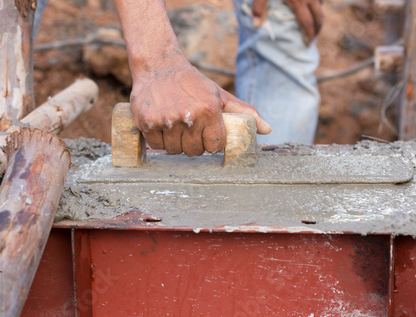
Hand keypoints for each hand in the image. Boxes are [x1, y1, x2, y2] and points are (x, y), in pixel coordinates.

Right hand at [130, 59, 271, 155]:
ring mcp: (166, 120)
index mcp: (209, 110)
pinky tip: (163, 126)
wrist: (159, 66)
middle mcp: (188, 116)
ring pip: (174, 151)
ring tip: (176, 127)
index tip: (206, 135)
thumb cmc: (193, 84)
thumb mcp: (220, 95)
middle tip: (190, 129)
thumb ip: (244, 112)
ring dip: (176, 143)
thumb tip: (268, 130)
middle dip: (193, 144)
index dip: (211, 142)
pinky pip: (156, 146)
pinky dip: (159, 141)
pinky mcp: (146, 122)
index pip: (214, 146)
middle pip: (194, 151)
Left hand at [252, 0, 323, 45]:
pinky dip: (318, 3)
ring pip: (321, 5)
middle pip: (319, 17)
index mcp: (298, 1)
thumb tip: (256, 25)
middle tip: (313, 37)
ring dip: (318, 16)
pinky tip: (311, 7)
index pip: (307, 23)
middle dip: (317, 29)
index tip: (308, 44)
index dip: (309, 36)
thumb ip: (259, 7)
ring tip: (313, 24)